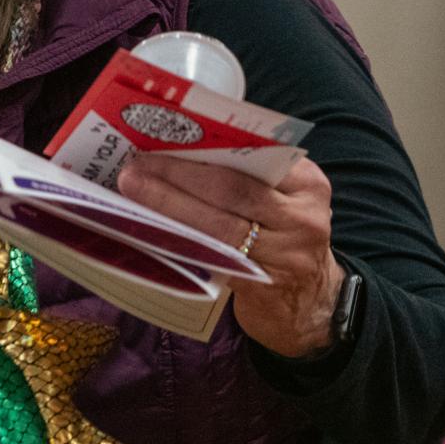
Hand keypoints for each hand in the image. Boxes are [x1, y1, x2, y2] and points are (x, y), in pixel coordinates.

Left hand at [117, 153, 346, 358]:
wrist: (311, 304)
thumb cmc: (280, 240)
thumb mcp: (279, 203)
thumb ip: (246, 178)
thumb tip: (175, 152)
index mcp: (305, 182)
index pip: (252, 156)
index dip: (203, 147)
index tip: (160, 139)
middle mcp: (302, 215)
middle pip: (231, 189)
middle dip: (177, 176)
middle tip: (134, 168)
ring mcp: (286, 253)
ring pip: (219, 225)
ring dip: (170, 206)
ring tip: (133, 192)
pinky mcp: (264, 284)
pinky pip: (213, 259)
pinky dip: (179, 242)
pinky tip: (149, 231)